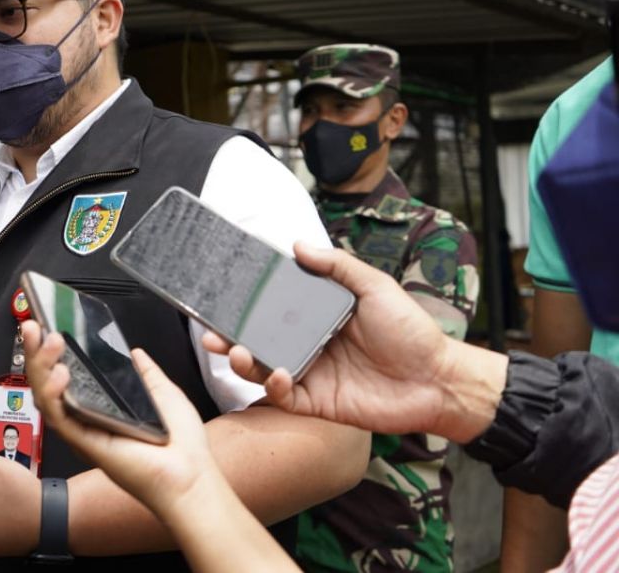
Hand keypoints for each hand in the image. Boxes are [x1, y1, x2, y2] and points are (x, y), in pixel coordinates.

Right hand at [21, 320, 222, 519]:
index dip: (52, 352)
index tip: (48, 327)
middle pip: (47, 382)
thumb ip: (145, 372)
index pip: (65, 375)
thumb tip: (135, 352)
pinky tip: (61, 373)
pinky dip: (53, 394)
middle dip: (36, 352)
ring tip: (51, 342)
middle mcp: (86, 418)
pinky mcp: (84, 442)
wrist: (190, 473)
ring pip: (45, 398)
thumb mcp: (164, 393)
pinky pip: (59, 417)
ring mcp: (82, 430)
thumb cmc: (182, 444)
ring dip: (41, 366)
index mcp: (102, 406)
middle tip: (33, 327)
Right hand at [205, 242, 504, 442]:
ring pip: (263, 368)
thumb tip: (298, 245)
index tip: (223, 295)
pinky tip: (277, 374)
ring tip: (235, 351)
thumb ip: (337, 266)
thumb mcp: (376, 287)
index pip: (273, 308)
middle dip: (230, 337)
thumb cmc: (412, 331)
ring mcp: (310, 374)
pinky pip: (285, 396)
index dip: (246, 304)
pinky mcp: (317, 402)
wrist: (438, 380)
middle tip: (210, 332)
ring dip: (243, 361)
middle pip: (258, 340)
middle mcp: (308, 344)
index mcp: (317, 316)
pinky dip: (274, 386)